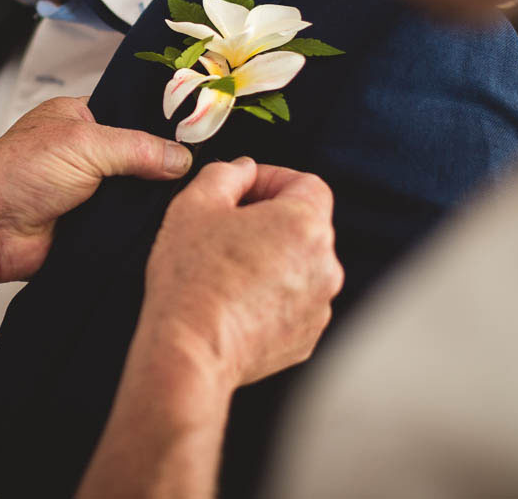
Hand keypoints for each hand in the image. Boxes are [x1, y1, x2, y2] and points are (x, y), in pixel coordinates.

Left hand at [0, 97, 192, 300]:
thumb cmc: (13, 175)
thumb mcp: (84, 145)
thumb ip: (138, 148)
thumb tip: (182, 157)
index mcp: (79, 118)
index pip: (134, 114)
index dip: (165, 123)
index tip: (204, 131)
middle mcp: (85, 153)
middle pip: (142, 156)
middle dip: (165, 166)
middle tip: (204, 171)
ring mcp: (90, 191)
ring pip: (138, 193)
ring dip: (153, 200)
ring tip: (193, 199)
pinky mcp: (91, 225)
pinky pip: (128, 225)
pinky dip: (141, 227)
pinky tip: (167, 226)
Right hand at [141, 158, 341, 390]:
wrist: (192, 348)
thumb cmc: (192, 276)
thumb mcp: (195, 204)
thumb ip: (226, 173)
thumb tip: (242, 170)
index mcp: (305, 224)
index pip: (306, 183)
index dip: (272, 179)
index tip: (243, 188)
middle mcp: (325, 264)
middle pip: (305, 225)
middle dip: (269, 220)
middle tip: (226, 228)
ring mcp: (320, 304)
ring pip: (300, 265)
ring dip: (271, 259)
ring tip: (227, 269)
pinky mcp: (307, 336)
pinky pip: (295, 302)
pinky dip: (272, 295)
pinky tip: (236, 300)